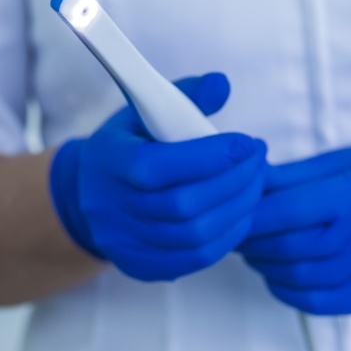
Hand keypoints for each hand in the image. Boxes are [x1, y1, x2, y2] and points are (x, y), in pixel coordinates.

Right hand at [50, 73, 267, 280]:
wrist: (91, 195)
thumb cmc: (129, 146)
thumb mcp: (145, 111)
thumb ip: (186, 95)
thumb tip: (222, 84)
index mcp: (110, 163)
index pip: (161, 166)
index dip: (211, 156)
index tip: (247, 143)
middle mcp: (113, 209)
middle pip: (185, 205)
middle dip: (235, 181)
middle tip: (259, 160)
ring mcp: (127, 243)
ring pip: (196, 235)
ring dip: (239, 208)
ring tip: (257, 183)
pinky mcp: (144, 266)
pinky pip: (197, 258)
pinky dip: (229, 235)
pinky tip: (243, 211)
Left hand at [239, 137, 350, 313]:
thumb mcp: (343, 159)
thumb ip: (294, 176)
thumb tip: (248, 183)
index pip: (291, 210)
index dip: (253, 215)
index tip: (232, 212)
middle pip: (291, 247)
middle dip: (252, 242)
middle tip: (237, 232)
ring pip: (300, 278)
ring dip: (266, 266)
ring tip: (255, 250)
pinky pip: (320, 303)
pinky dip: (289, 291)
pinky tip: (279, 274)